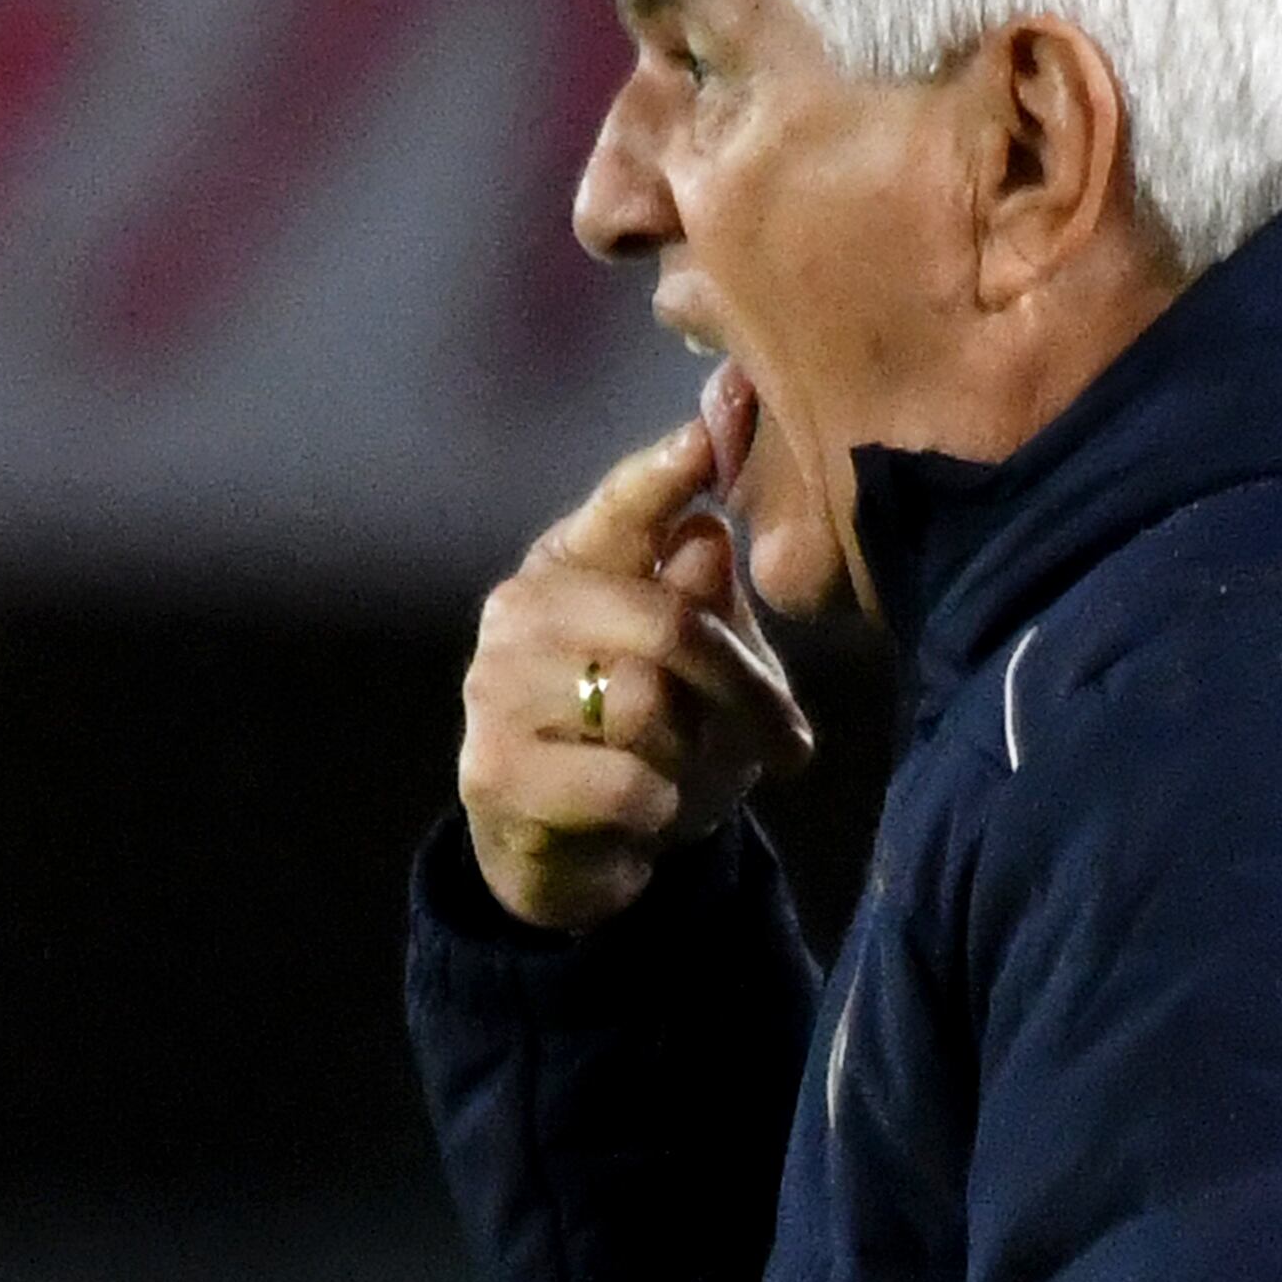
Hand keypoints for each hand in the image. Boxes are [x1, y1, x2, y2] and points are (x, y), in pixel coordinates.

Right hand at [461, 374, 816, 931]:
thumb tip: (708, 530)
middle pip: (666, 624)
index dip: (669, 470)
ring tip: (690, 779)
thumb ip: (707, 601)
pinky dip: (660, 809)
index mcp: (575, 562)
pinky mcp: (492, 770)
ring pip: (643, 706)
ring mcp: (494, 686)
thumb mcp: (702, 669)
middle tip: (789, 741)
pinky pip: (626, 782)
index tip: (714, 431)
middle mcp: (521, 610)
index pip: (627, 507)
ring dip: (694, 759)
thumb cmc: (652, 737)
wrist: (580, 850)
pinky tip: (644, 816)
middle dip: (744, 690)